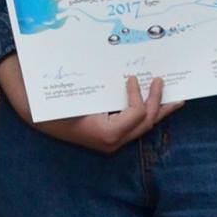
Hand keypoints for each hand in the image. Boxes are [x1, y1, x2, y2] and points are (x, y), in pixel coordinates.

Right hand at [0, 57, 180, 152]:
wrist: (41, 120)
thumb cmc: (56, 105)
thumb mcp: (77, 96)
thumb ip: (99, 89)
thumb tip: (124, 73)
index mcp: (106, 133)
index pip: (136, 115)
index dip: (139, 95)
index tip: (132, 77)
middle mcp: (113, 142)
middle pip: (146, 123)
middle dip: (159, 103)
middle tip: (162, 81)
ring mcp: (114, 142)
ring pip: (144, 127)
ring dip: (159, 111)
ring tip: (176, 99)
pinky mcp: (112, 137)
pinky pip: (134, 125)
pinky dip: (147, 113)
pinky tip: (155, 102)